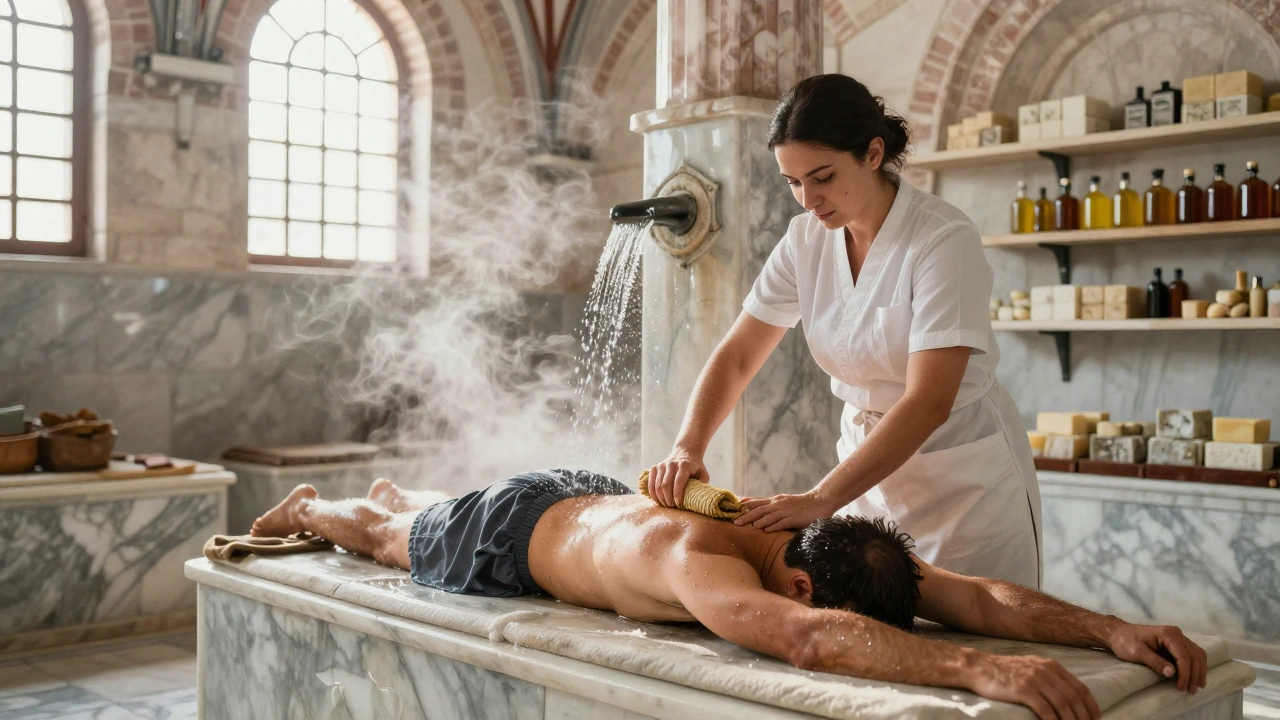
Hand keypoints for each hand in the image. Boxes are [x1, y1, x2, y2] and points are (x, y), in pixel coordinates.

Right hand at [647, 449, 708, 507]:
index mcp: (684, 465)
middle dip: (668, 498)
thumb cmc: (695, 467)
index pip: (679, 481)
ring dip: (661, 498)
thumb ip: (703, 483)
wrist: (685, 452)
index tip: (679, 504)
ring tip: (666, 505)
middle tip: (672, 507)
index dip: (677, 494)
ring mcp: (662, 465)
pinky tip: (657, 500)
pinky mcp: (655, 467)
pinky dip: (653, 493)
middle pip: (666, 485)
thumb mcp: (703, 473)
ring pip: (657, 485)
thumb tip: (699, 496)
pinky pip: (651, 483)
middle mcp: (671, 464)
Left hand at [732, 491, 837, 531]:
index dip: (744, 507)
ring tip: (747, 526)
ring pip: (769, 516)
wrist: (819, 502)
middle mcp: (778, 504)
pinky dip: (773, 526)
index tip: (732, 510)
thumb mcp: (783, 503)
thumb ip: (770, 507)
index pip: (756, 503)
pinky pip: (782, 522)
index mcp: (775, 501)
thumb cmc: (799, 505)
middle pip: (759, 510)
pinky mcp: (794, 518)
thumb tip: (756, 512)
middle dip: (746, 516)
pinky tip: (765, 530)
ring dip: (757, 521)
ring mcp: (786, 511)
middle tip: (734, 522)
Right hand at [969, 653, 1100, 719]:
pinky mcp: (1023, 690)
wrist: (979, 668)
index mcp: (1051, 666)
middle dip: (1085, 717)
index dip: (1091, 706)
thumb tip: (1067, 697)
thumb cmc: (1004, 671)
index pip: (1080, 688)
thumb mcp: (1031, 667)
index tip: (1096, 719)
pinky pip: (1046, 710)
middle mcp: (1046, 671)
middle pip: (1074, 698)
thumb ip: (1049, 677)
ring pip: (1063, 705)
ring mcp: (1035, 679)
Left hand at [1107, 623, 1206, 692]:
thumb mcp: (1137, 653)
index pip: (1184, 656)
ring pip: (1196, 654)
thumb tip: (1172, 673)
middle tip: (1191, 690)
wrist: (1118, 634)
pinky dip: (1196, 665)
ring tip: (1197, 686)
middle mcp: (1176, 633)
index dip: (1185, 674)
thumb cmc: (1125, 642)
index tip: (1182, 687)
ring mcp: (1177, 637)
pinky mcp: (1176, 642)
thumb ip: (1155, 662)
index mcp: (1168, 633)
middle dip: (1194, 674)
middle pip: (1193, 655)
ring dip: (1199, 670)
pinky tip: (1195, 676)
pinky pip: (1192, 653)